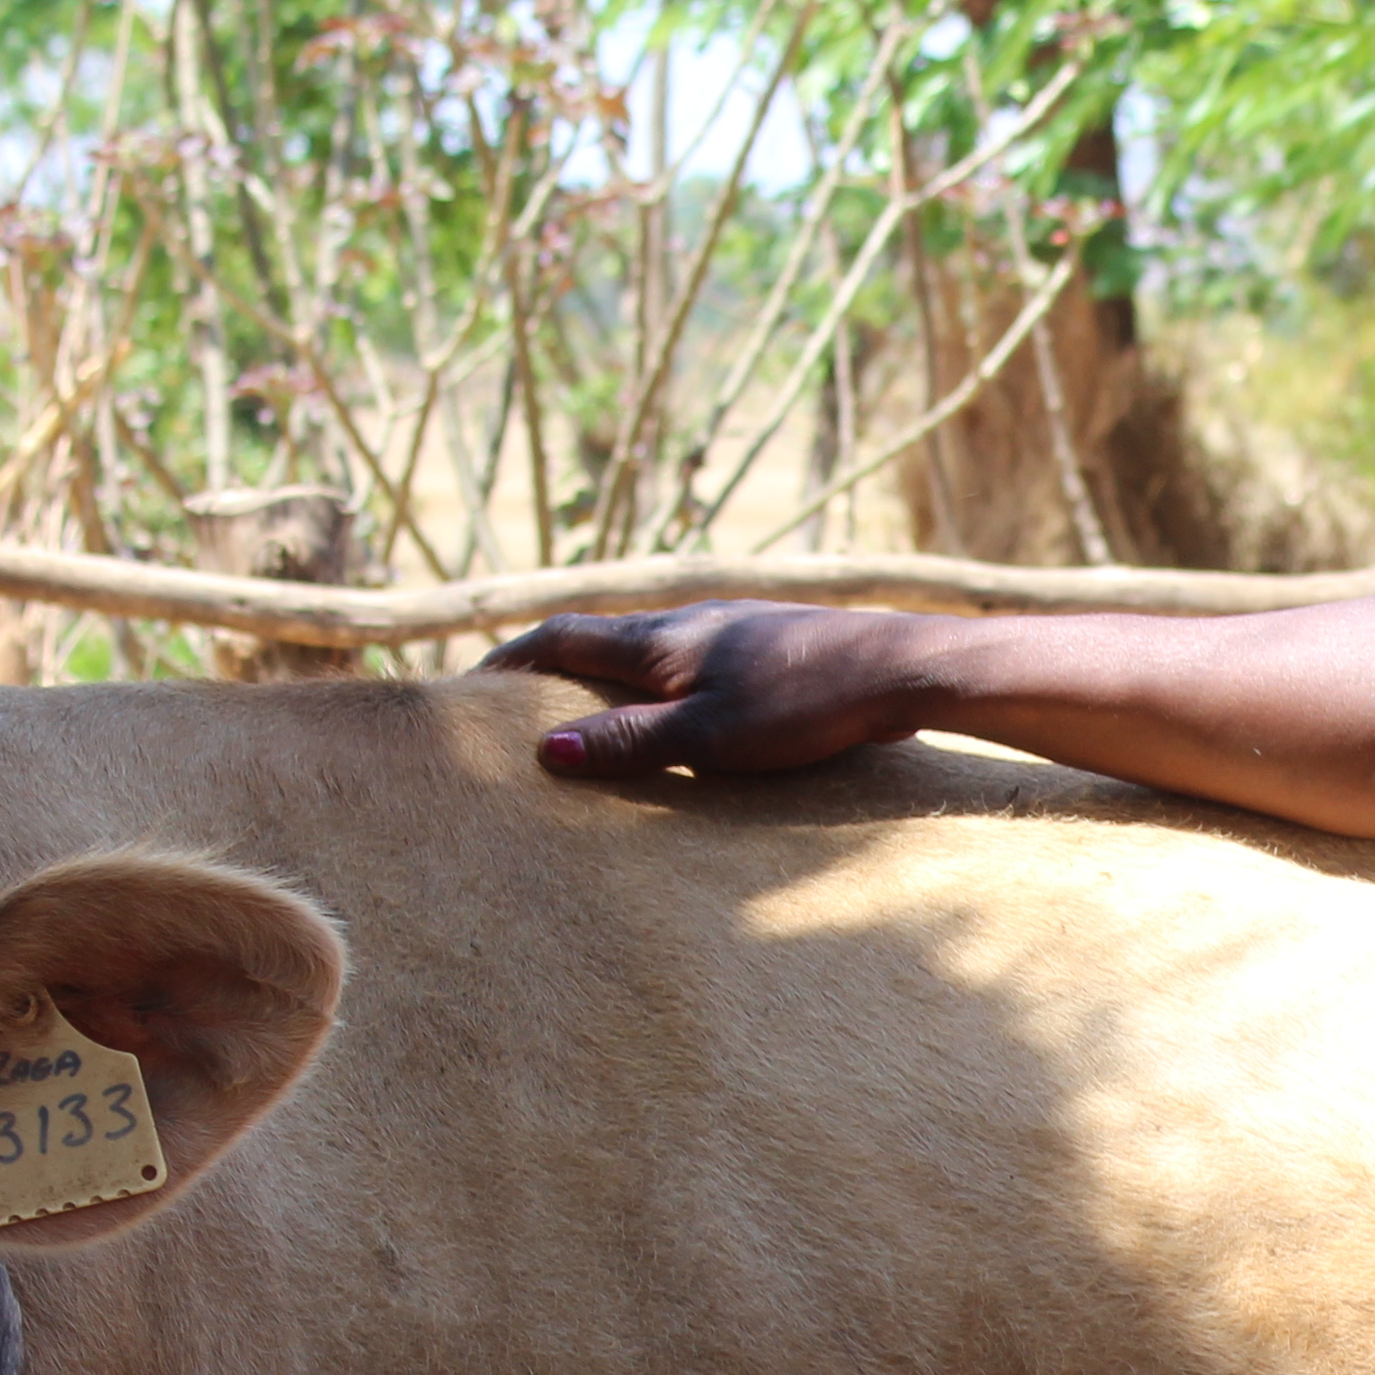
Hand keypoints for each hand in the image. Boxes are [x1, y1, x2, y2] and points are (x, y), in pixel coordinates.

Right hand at [483, 603, 923, 782]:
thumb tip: (547, 752)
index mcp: (659, 640)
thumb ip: (629, 742)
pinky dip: (666, 690)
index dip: (511, 661)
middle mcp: (690, 622)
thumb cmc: (805, 704)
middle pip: (602, 641)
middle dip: (555, 673)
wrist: (902, 668)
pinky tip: (685, 722)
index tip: (472, 687)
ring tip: (595, 723)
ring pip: (653, 653)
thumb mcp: (706, 736)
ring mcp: (734, 632)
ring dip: (614, 681)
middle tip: (521, 711)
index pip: (561, 638)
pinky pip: (697, 667)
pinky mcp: (774, 649)